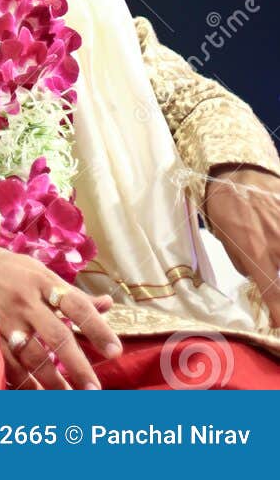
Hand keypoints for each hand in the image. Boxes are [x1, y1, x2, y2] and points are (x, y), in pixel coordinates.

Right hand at [0, 232, 121, 389]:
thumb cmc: (10, 269)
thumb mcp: (42, 273)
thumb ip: (74, 295)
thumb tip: (108, 305)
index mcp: (43, 281)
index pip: (76, 305)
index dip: (97, 328)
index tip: (115, 352)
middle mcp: (26, 300)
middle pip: (56, 335)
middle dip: (77, 365)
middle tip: (94, 390)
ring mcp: (5, 318)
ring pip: (32, 355)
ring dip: (52, 381)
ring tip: (69, 399)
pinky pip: (7, 362)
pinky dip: (22, 381)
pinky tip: (36, 394)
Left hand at [204, 166, 279, 324]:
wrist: (236, 170)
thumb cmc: (225, 206)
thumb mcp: (227, 239)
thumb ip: (247, 263)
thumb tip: (258, 278)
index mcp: (257, 254)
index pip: (275, 296)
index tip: (279, 330)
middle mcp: (278, 245)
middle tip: (277, 308)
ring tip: (273, 264)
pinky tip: (276, 243)